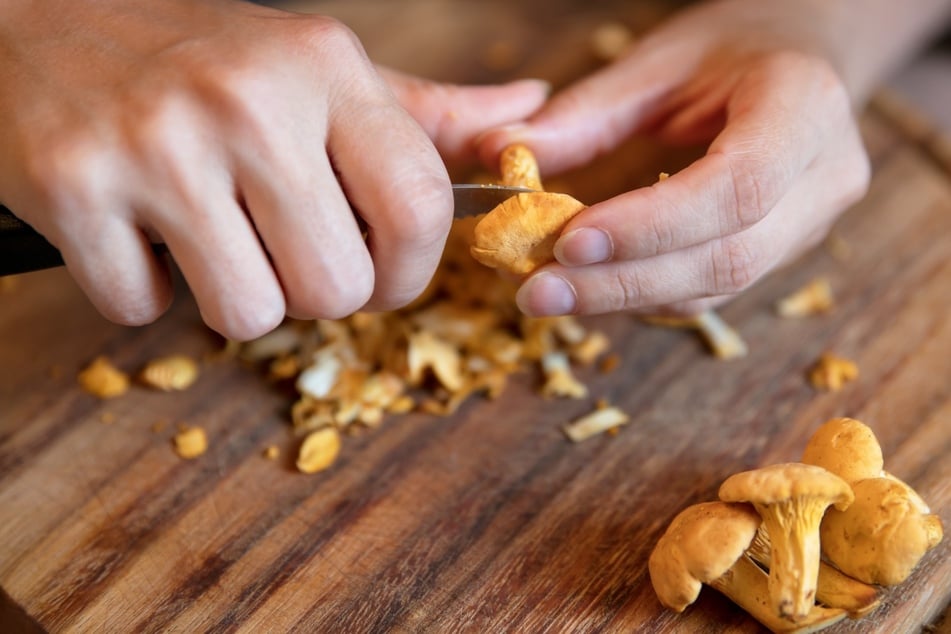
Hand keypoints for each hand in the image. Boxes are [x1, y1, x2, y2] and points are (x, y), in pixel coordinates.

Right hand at [0, 0, 547, 338]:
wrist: (39, 18)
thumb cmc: (204, 57)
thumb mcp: (322, 71)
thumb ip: (426, 112)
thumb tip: (528, 115)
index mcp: (327, 70)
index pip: (420, 208)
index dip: (409, 273)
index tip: (380, 277)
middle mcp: (250, 101)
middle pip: (335, 289)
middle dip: (309, 291)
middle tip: (272, 246)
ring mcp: (157, 142)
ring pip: (248, 314)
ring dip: (230, 295)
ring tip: (204, 233)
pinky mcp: (72, 185)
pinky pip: (143, 309)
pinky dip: (142, 288)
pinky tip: (136, 229)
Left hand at [479, 0, 870, 316]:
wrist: (804, 58)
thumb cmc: (734, 48)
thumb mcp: (661, 60)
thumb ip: (585, 112)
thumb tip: (497, 151)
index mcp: (804, 109)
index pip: (737, 188)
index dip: (651, 225)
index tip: (568, 241)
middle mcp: (822, 179)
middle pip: (727, 256)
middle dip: (623, 282)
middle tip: (536, 291)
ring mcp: (811, 225)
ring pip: (716, 285)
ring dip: (624, 297)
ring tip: (546, 293)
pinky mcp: (783, 252)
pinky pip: (710, 289)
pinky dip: (644, 293)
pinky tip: (587, 287)